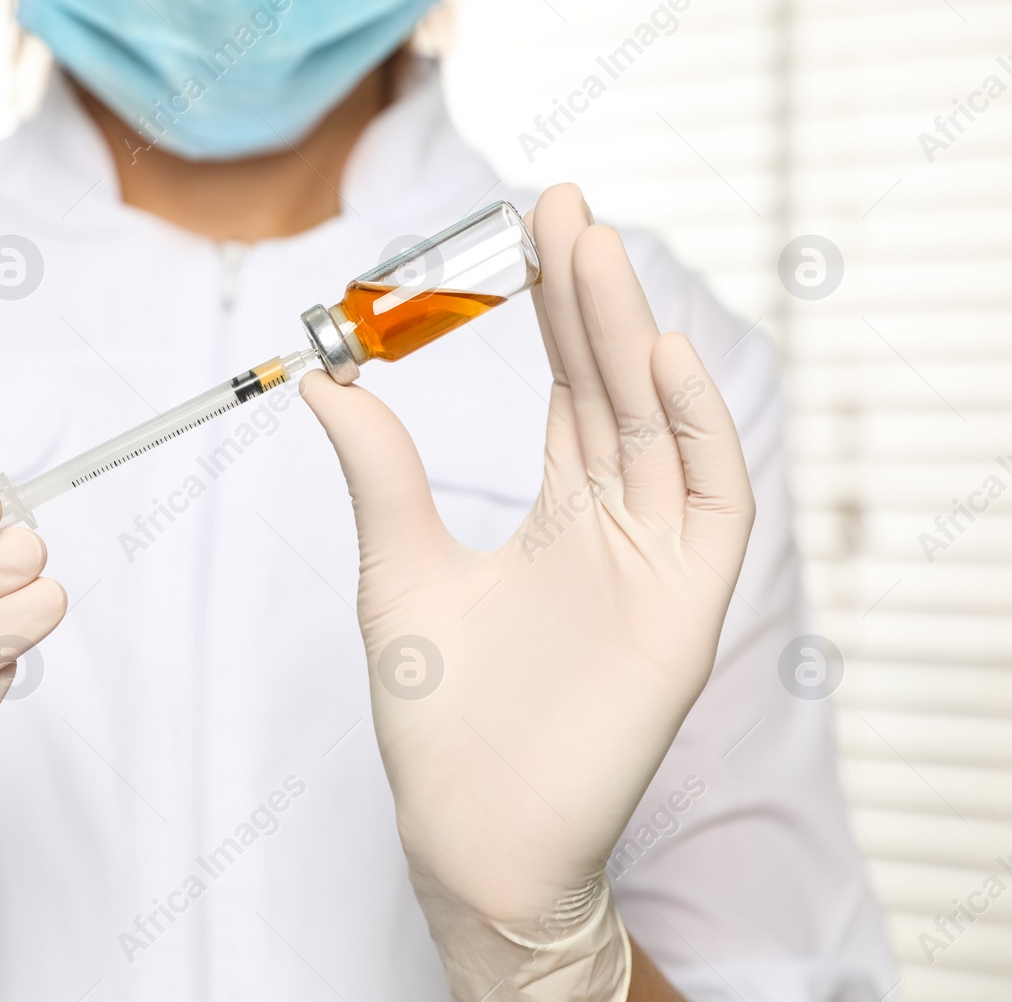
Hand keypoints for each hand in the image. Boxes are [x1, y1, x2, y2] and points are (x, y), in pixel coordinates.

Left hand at [301, 185, 753, 999]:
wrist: (468, 829)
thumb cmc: (438, 717)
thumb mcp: (398, 569)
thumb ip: (381, 472)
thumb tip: (324, 377)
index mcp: (561, 515)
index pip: (571, 389)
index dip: (554, 310)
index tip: (527, 231)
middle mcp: (618, 525)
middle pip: (615, 387)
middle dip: (590, 296)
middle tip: (561, 206)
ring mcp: (658, 561)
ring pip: (658, 422)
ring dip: (630, 333)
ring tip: (591, 248)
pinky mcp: (687, 608)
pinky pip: (710, 499)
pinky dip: (693, 425)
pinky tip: (653, 354)